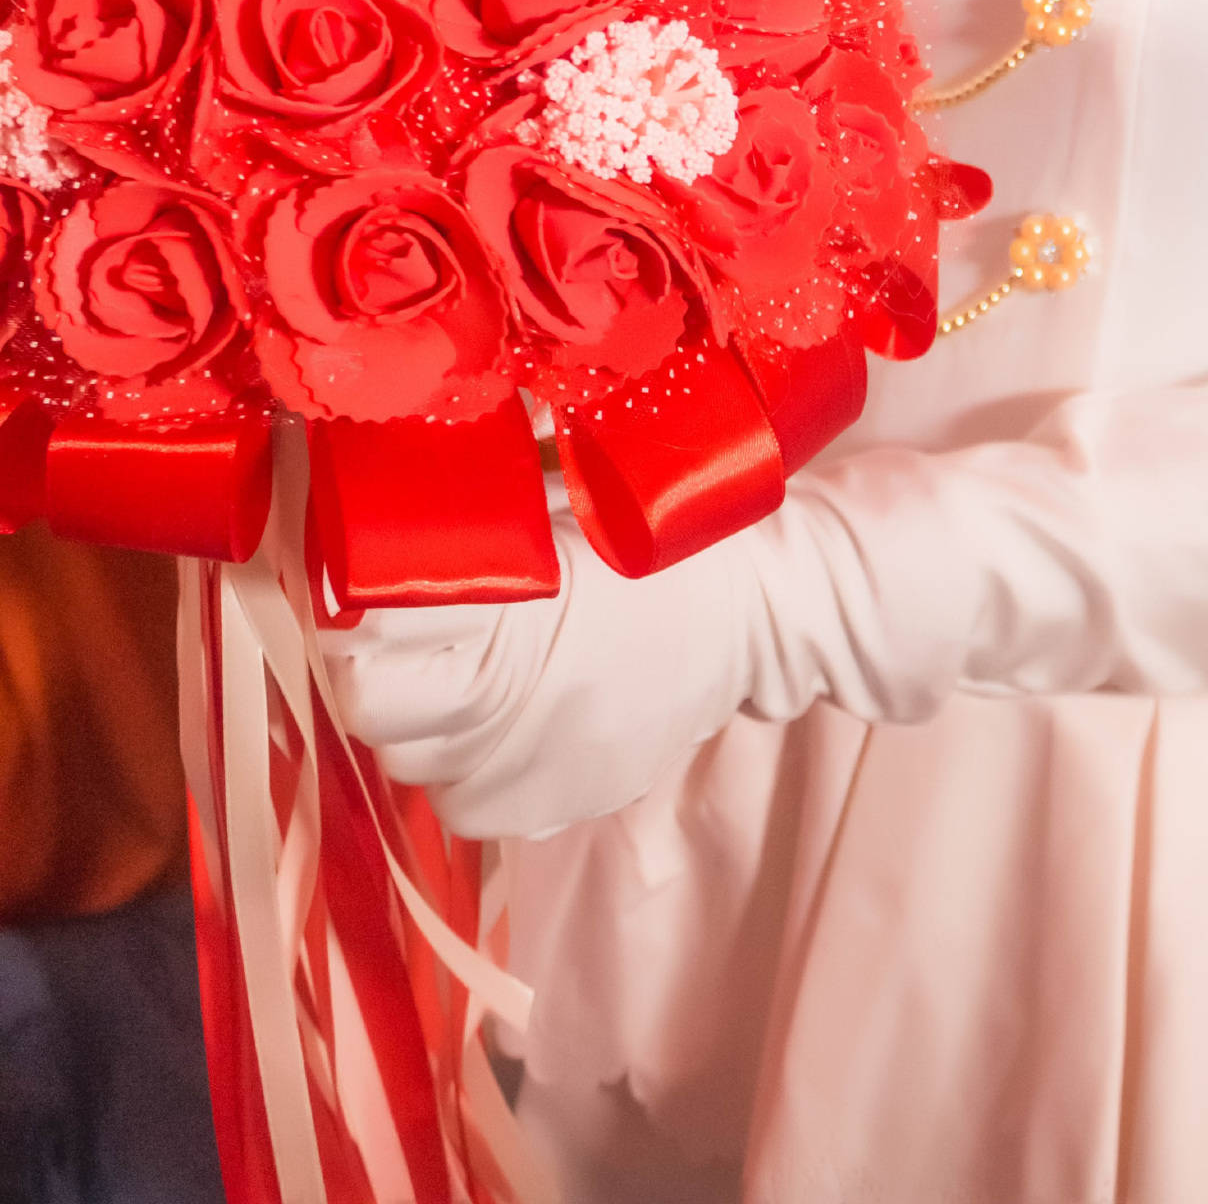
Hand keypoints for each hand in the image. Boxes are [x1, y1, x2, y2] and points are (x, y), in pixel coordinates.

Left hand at [319, 480, 752, 838]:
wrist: (755, 606)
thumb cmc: (648, 535)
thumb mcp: (550, 500)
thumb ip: (462, 517)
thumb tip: (365, 519)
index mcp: (508, 618)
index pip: (368, 651)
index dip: (351, 616)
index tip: (361, 587)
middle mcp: (510, 709)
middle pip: (377, 715)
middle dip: (376, 670)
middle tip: (399, 632)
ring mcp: (536, 771)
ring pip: (414, 770)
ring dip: (418, 724)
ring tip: (457, 673)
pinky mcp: (562, 807)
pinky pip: (468, 807)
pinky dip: (465, 768)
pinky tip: (498, 720)